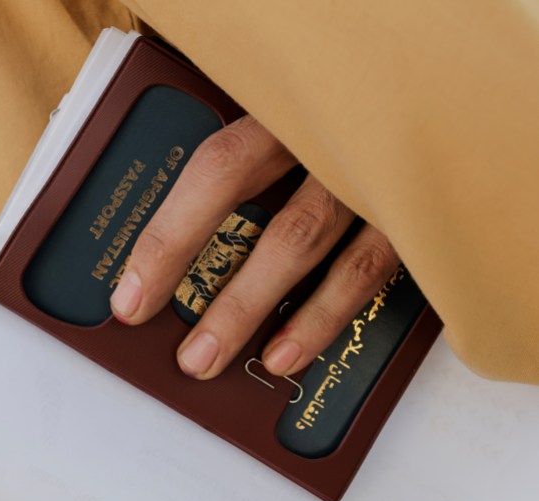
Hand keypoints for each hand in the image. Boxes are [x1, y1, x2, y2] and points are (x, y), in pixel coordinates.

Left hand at [109, 115, 398, 378]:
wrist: (427, 78)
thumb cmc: (328, 89)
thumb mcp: (271, 97)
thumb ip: (224, 144)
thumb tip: (152, 225)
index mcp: (290, 107)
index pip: (219, 171)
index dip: (171, 238)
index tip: (131, 296)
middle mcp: (340, 144)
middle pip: (284, 231)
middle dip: (231, 303)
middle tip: (190, 357)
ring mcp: (383, 180)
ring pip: (334, 260)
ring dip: (281, 319)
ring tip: (230, 362)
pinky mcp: (416, 210)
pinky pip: (376, 272)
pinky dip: (331, 316)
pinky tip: (291, 351)